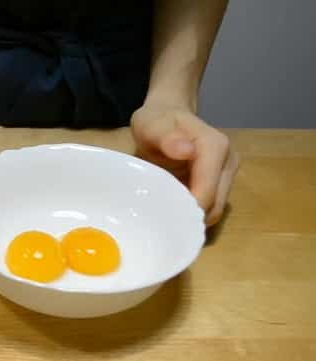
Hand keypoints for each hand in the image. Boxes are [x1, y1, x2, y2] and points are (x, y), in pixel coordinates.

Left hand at [131, 104, 238, 225]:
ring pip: (214, 209)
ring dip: (192, 218)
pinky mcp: (221, 183)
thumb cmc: (156, 121)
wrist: (166, 115)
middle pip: (215, 204)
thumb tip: (187, 150)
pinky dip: (193, 214)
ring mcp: (227, 174)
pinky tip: (173, 214)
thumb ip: (166, 137)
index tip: (164, 220)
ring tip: (166, 221)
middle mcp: (228, 162)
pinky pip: (210, 206)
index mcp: (215, 147)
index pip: (208, 190)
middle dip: (190, 218)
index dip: (188, 209)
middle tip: (161, 225)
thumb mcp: (151, 125)